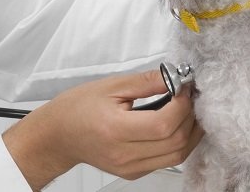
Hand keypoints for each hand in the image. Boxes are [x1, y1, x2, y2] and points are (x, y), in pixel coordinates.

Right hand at [2, 71, 203, 189]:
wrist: (58, 135)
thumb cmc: (77, 108)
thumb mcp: (110, 86)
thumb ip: (146, 82)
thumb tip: (175, 77)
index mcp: (115, 129)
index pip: (164, 124)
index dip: (182, 105)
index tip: (184, 88)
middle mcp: (124, 154)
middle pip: (176, 142)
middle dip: (191, 116)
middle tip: (190, 96)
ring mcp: (130, 167)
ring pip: (178, 155)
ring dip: (190, 132)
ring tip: (188, 110)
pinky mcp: (134, 172)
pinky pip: (167, 161)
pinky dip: (178, 142)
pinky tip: (175, 125)